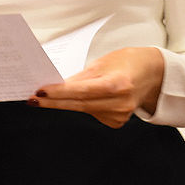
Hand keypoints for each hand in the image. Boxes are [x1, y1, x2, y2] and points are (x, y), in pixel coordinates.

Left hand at [29, 47, 164, 128]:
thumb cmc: (127, 62)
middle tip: (32, 100)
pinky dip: (82, 106)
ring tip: (46, 97)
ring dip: (64, 104)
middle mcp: (120, 103)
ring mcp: (119, 116)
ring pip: (83, 110)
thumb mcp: (104, 62)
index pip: (82, 91)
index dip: (59, 92)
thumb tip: (58, 86)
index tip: (40, 92)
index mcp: (118, 84)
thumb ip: (82, 76)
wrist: (152, 74)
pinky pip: (91, 114)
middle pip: (79, 104)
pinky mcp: (117, 123)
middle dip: (53, 102)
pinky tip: (81, 98)